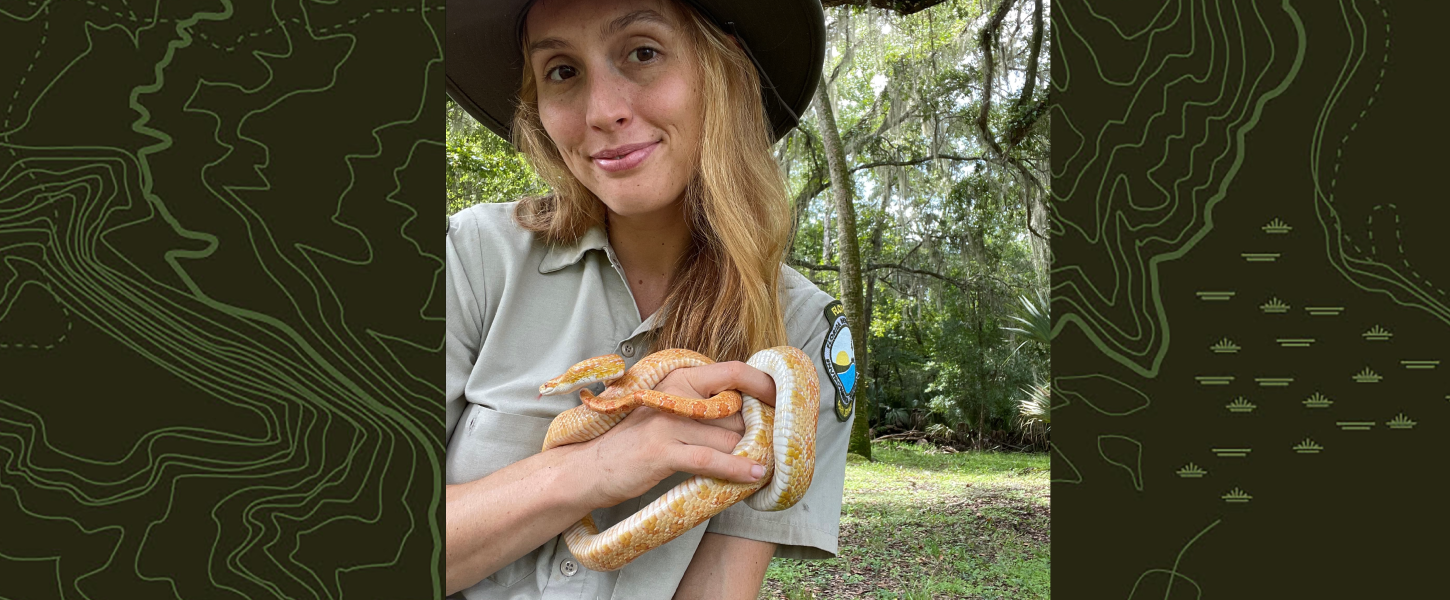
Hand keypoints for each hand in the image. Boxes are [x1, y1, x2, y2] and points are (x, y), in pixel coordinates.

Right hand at [566, 361, 777, 508]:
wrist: (589, 467)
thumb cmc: (635, 441)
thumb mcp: (668, 411)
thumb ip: (701, 406)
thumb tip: (749, 413)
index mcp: (679, 379)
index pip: (732, 371)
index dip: (763, 383)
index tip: (782, 398)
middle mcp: (675, 394)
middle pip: (737, 411)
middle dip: (757, 430)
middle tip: (774, 444)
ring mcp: (667, 423)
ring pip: (729, 437)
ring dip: (749, 453)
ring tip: (763, 464)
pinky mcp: (661, 451)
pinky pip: (711, 459)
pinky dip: (737, 468)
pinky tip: (754, 474)